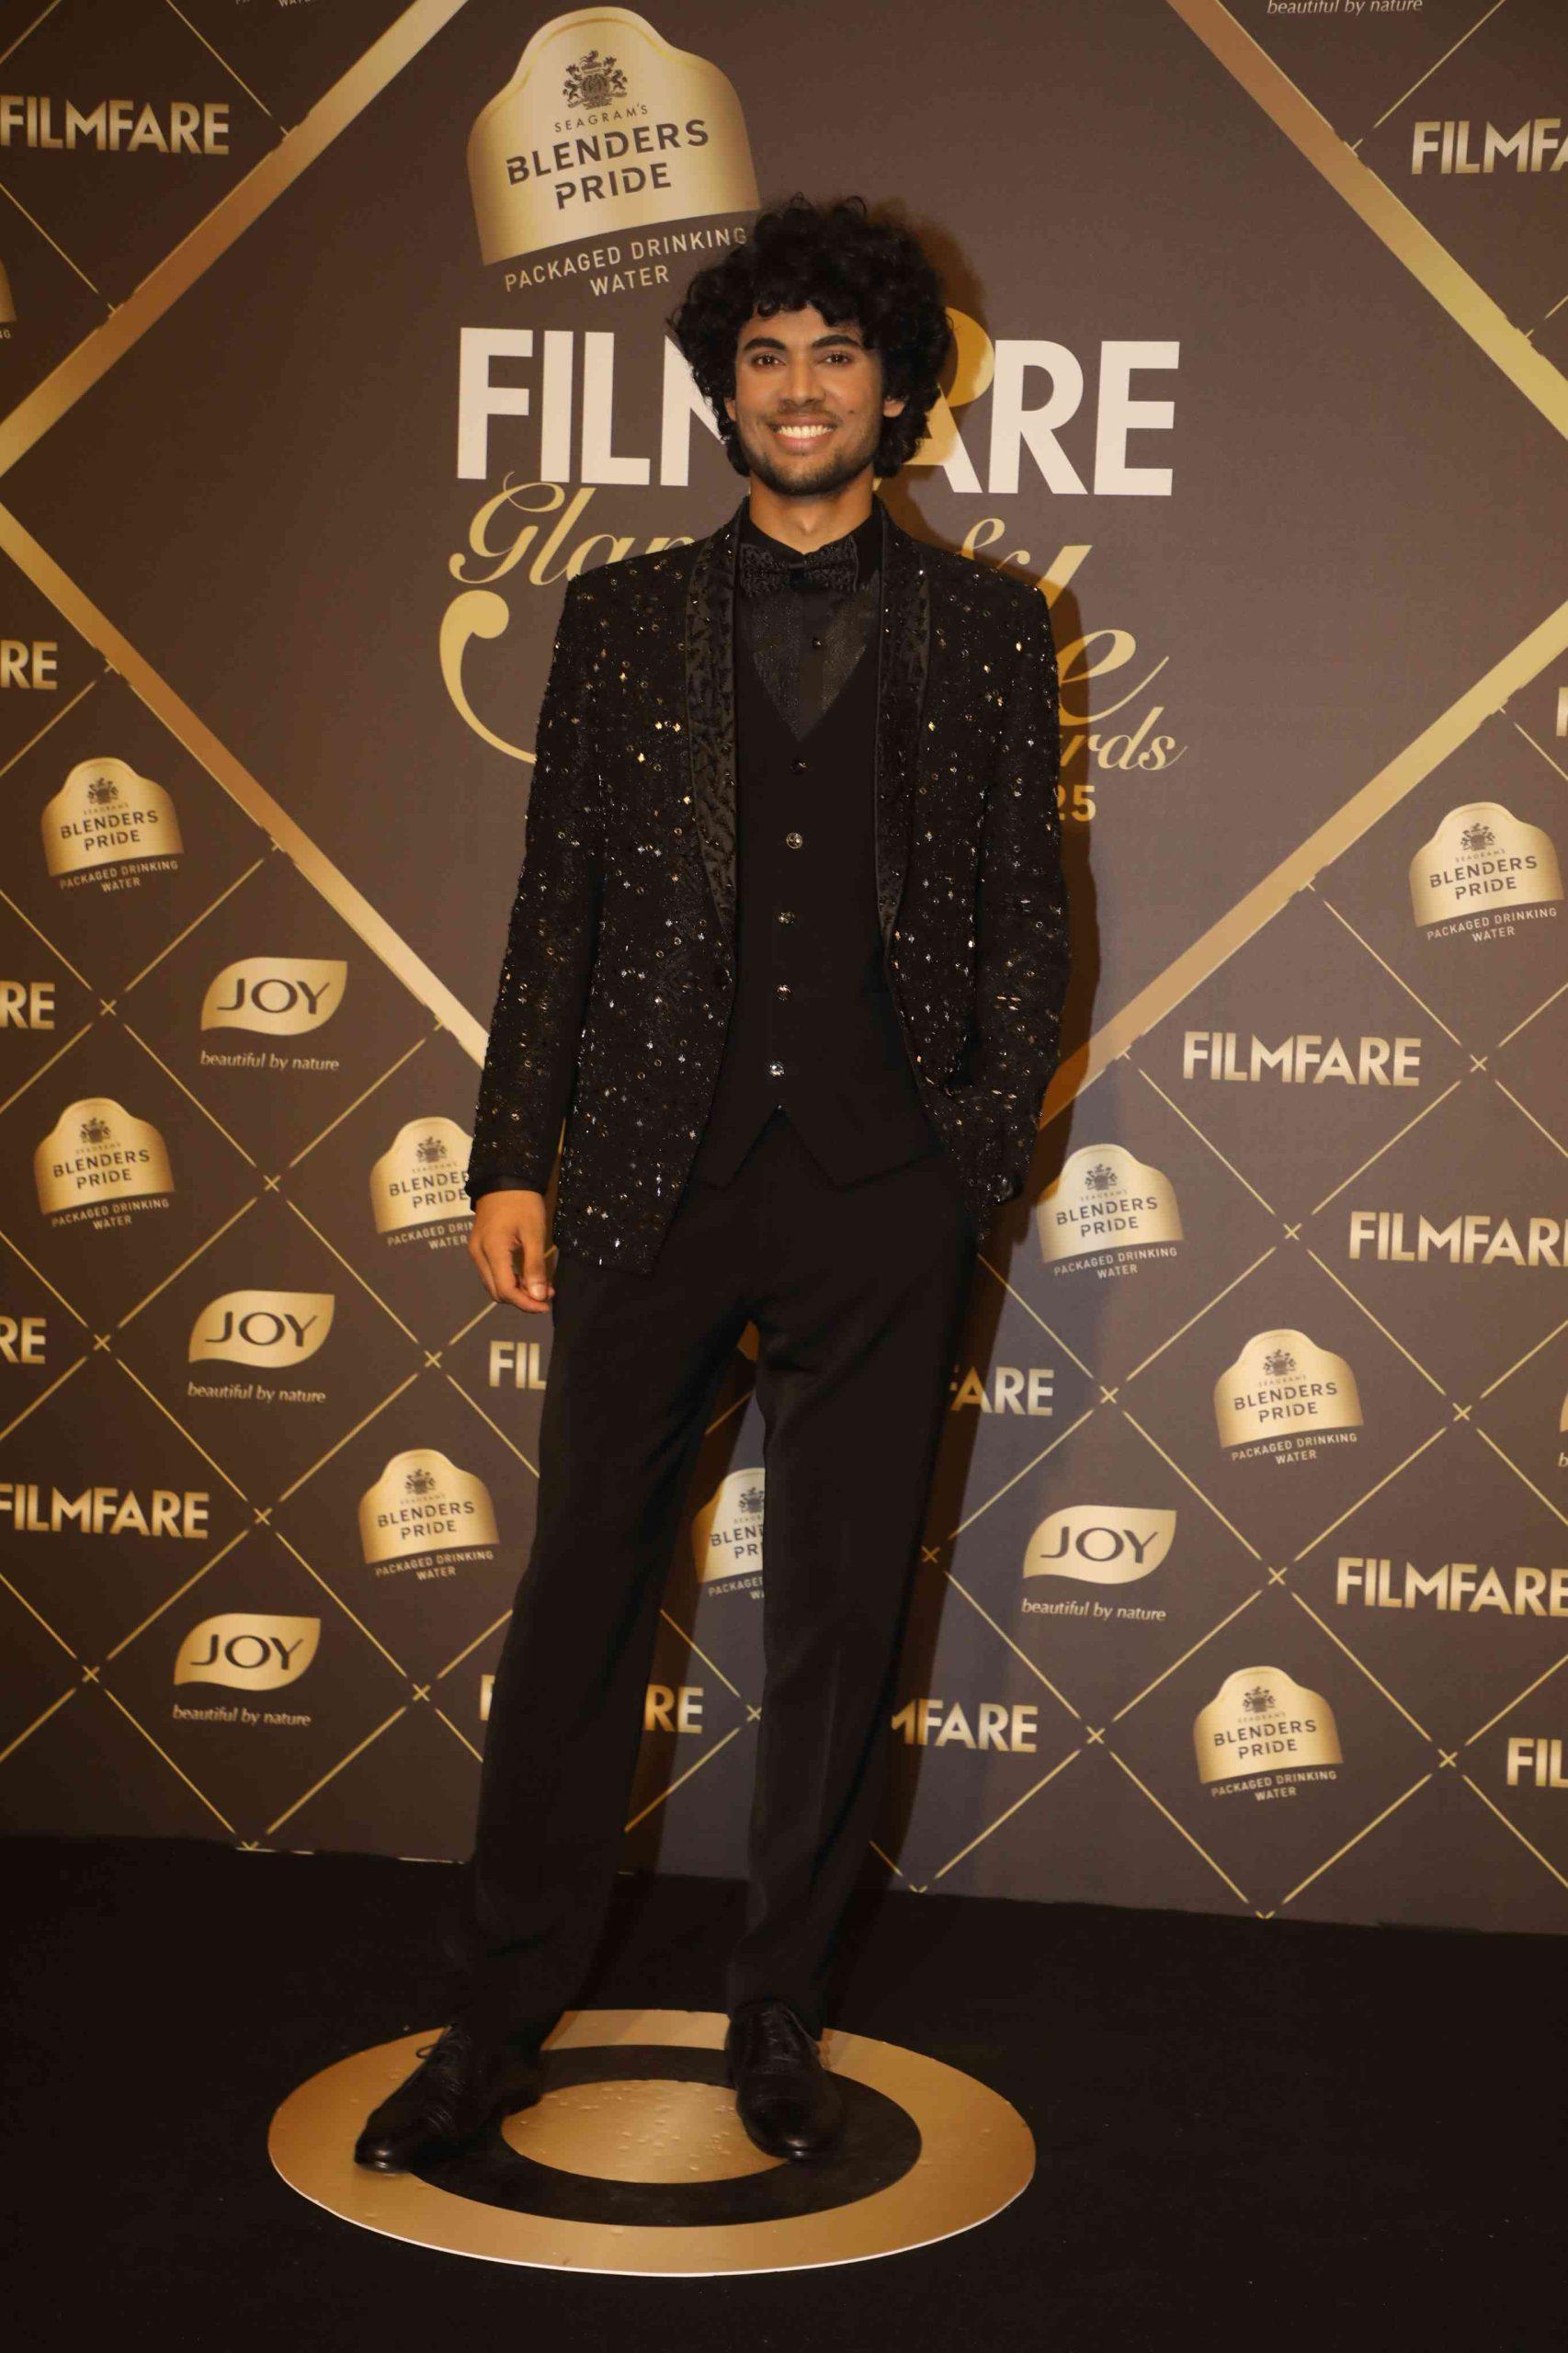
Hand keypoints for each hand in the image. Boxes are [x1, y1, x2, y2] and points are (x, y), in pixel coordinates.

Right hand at [468, 1189, 553, 1311]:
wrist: (504, 1179)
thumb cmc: (522, 1203)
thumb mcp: (534, 1233)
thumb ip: (535, 1266)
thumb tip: (538, 1296)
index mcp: (491, 1250)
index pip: (506, 1290)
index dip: (526, 1303)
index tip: (546, 1305)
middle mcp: (478, 1254)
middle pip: (497, 1292)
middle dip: (521, 1299)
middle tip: (546, 1296)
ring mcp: (476, 1251)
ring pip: (493, 1284)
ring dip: (515, 1291)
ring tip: (540, 1287)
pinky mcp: (479, 1248)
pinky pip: (491, 1273)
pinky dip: (509, 1279)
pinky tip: (527, 1276)